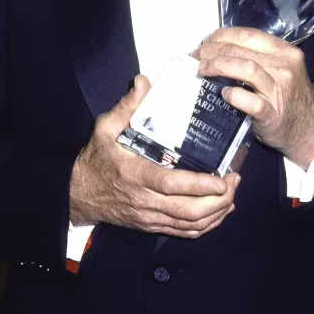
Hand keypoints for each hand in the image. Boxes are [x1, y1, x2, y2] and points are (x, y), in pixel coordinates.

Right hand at [69, 75, 239, 236]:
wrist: (79, 194)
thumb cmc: (96, 158)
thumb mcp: (105, 128)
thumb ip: (127, 106)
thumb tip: (144, 81)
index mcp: (135, 175)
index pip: (172, 185)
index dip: (200, 185)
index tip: (222, 179)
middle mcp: (145, 201)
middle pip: (188, 211)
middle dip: (218, 200)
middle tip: (235, 181)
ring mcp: (150, 217)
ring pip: (190, 225)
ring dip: (216, 213)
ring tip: (232, 192)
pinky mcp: (152, 226)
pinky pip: (184, 232)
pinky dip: (206, 225)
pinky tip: (219, 210)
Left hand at [194, 28, 313, 168]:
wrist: (309, 126)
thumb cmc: (287, 93)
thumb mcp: (279, 67)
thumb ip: (256, 55)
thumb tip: (217, 47)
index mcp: (283, 51)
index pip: (248, 34)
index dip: (222, 35)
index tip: (206, 42)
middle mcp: (283, 67)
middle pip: (242, 50)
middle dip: (213, 51)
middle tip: (197, 57)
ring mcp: (279, 91)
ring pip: (247, 69)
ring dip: (219, 66)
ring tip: (202, 70)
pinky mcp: (272, 114)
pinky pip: (251, 102)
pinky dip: (235, 95)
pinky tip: (224, 94)